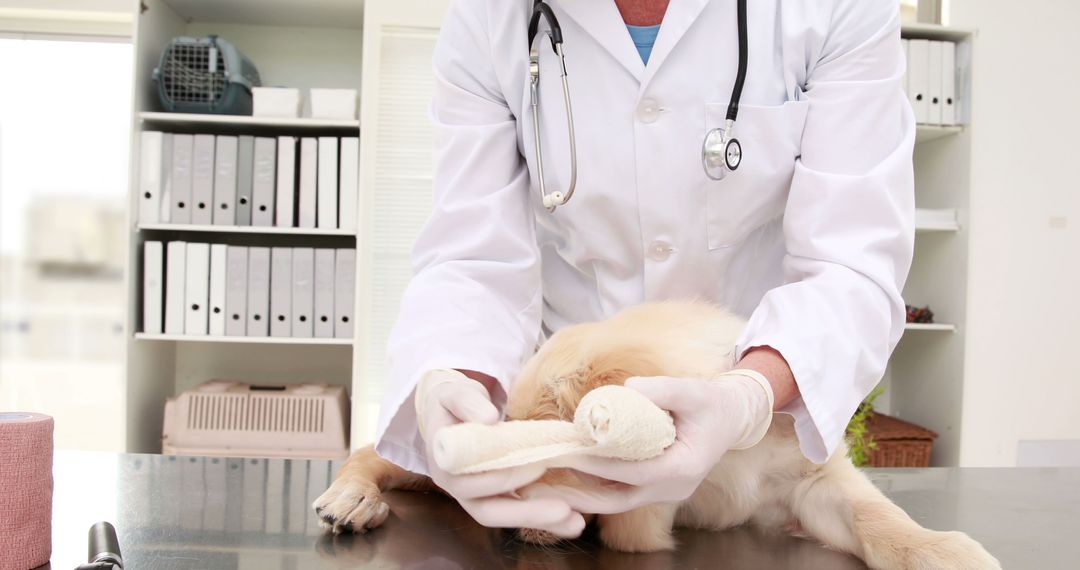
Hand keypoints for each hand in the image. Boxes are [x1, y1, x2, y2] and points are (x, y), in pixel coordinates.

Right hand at [415, 369, 585, 535]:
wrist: (452, 411)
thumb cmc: (454, 402)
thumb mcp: (455, 393)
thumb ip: (466, 402)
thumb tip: (488, 418)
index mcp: (444, 464)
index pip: (467, 482)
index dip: (499, 479)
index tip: (534, 467)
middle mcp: (458, 488)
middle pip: (488, 511)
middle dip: (526, 512)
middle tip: (563, 509)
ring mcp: (477, 497)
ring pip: (506, 517)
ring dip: (540, 521)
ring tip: (576, 523)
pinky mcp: (498, 497)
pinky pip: (519, 512)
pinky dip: (545, 518)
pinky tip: (573, 520)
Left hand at [520, 371, 773, 513]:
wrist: (732, 418)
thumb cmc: (711, 403)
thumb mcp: (692, 390)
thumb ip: (662, 389)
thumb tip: (626, 390)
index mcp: (682, 468)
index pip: (633, 471)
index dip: (600, 463)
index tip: (570, 451)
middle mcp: (672, 489)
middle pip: (618, 500)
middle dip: (581, 492)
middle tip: (546, 479)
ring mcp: (664, 494)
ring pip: (617, 502)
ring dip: (584, 494)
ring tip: (548, 482)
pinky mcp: (656, 490)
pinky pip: (622, 494)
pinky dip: (596, 488)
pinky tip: (570, 477)